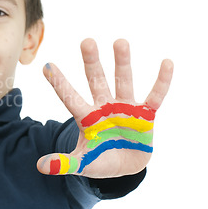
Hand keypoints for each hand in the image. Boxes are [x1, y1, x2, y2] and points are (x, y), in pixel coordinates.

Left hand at [37, 39, 172, 177]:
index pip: (70, 98)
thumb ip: (64, 163)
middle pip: (96, 81)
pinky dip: (162, 81)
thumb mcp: (82, 163)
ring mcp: (125, 108)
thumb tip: (40, 166)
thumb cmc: (100, 160)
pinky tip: (167, 63)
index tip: (46, 66)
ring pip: (124, 81)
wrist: (125, 166)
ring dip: (122, 63)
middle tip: (86, 42)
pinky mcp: (146, 114)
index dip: (59, 84)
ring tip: (119, 42)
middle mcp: (104, 107)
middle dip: (91, 63)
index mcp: (87, 118)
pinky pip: (155, 96)